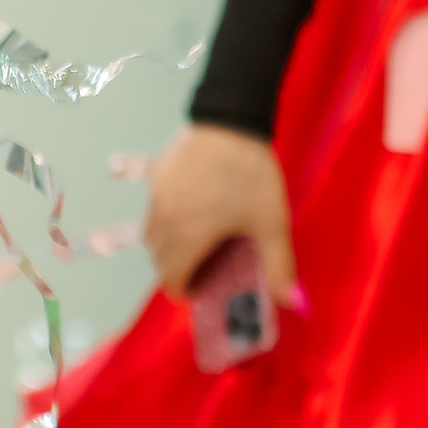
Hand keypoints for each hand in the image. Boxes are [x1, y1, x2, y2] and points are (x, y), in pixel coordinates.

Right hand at [143, 124, 295, 302]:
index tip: (202, 289)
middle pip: (158, 260)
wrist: (231, 122)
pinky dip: (140, 196)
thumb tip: (294, 305)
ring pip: (148, 233)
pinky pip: (139, 190)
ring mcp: (155, 198)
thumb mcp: (271, 223)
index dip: (185, 291)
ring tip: (188, 240)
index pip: (171, 280)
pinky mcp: (155, 176)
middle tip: (201, 266)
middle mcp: (164, 222)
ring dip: (163, 245)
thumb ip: (279, 266)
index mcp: (189, 239)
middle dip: (176, 270)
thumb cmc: (251, 175)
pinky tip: (133, 182)